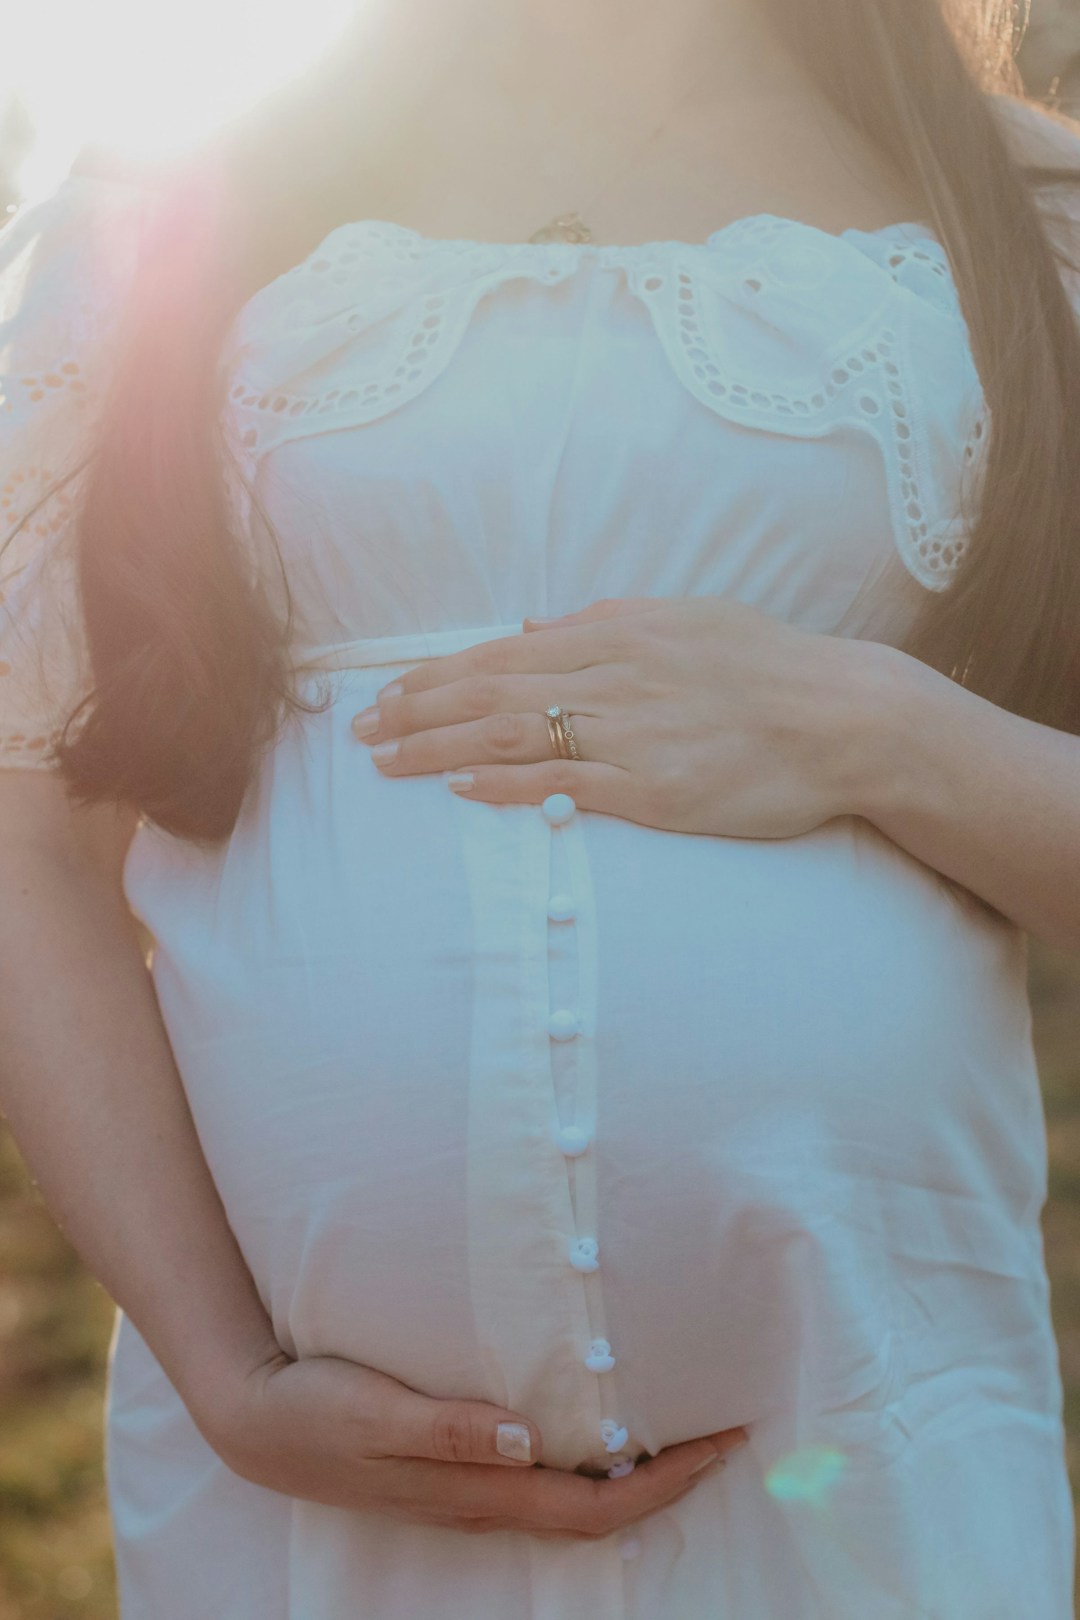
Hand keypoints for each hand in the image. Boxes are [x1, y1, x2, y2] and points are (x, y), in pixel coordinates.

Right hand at [209, 1348, 748, 1538]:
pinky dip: (586, 1465)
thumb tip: (526, 1437)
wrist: (255, 1423)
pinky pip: (540, 1482)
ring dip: (632, 1477)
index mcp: (477, 1491)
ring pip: (571, 1501)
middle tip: (724, 1432)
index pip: (594, 1507)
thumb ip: (447, 1428)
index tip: (721, 1442)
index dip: (664, 1484)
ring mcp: (468, 1492)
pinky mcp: (452, 1471)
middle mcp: (483, 1501)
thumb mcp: (374, 1414)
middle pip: (597, 1514)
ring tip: (677, 1428)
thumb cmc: (315, 1412)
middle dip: (669, 1481)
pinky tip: (594, 1431)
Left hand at [352, 596, 886, 837]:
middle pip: (490, 692)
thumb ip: (605, 624)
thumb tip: (534, 632)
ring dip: (438, 746)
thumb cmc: (768, 668)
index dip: (435, 674)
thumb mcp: (686, 620)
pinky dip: (503, 782)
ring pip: (511, 734)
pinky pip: (562, 783)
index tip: (386, 692)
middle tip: (359, 730)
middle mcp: (613, 677)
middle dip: (415, 709)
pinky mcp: (654, 788)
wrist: (844, 719)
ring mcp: (631, 733)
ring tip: (385, 762)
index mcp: (618, 635)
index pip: (502, 655)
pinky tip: (458, 787)